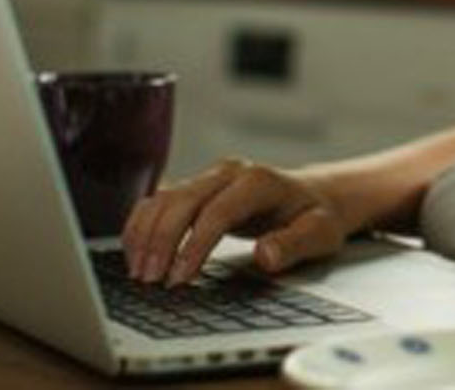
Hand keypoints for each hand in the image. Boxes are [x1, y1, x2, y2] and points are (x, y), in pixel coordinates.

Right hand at [121, 158, 355, 285]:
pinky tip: (135, 251)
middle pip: (182, 201)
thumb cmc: (316, 216)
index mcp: (258, 182)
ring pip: (164, 198)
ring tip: (138, 272)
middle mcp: (229, 173)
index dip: (194, 245)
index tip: (179, 279)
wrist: (316, 195)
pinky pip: (160, 200)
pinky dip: (143, 224)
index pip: (216, 212)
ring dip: (146, 234)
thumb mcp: (319, 234)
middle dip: (161, 242)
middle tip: (150, 281)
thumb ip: (293, 245)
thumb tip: (264, 255)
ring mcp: (210, 177)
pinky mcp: (197, 187)